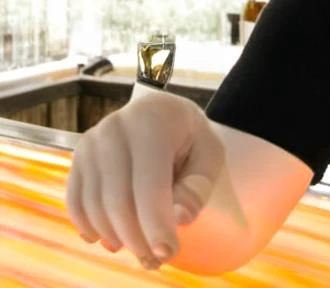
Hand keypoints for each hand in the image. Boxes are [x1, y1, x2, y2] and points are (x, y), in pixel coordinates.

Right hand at [66, 87, 225, 270]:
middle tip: (157, 260)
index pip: (149, 184)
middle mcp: (115, 129)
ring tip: (141, 253)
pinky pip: (76, 202)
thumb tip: (180, 218)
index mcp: (153, 122)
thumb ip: (198, 186)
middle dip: (137, 239)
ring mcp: (90, 142)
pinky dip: (91, 228)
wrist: (161, 112)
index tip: (168, 253)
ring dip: (116, 238)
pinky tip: (112, 241)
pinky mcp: (77, 157)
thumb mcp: (209, 154)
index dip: (156, 224)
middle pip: (117, 200)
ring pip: (95, 206)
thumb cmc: (190, 137)